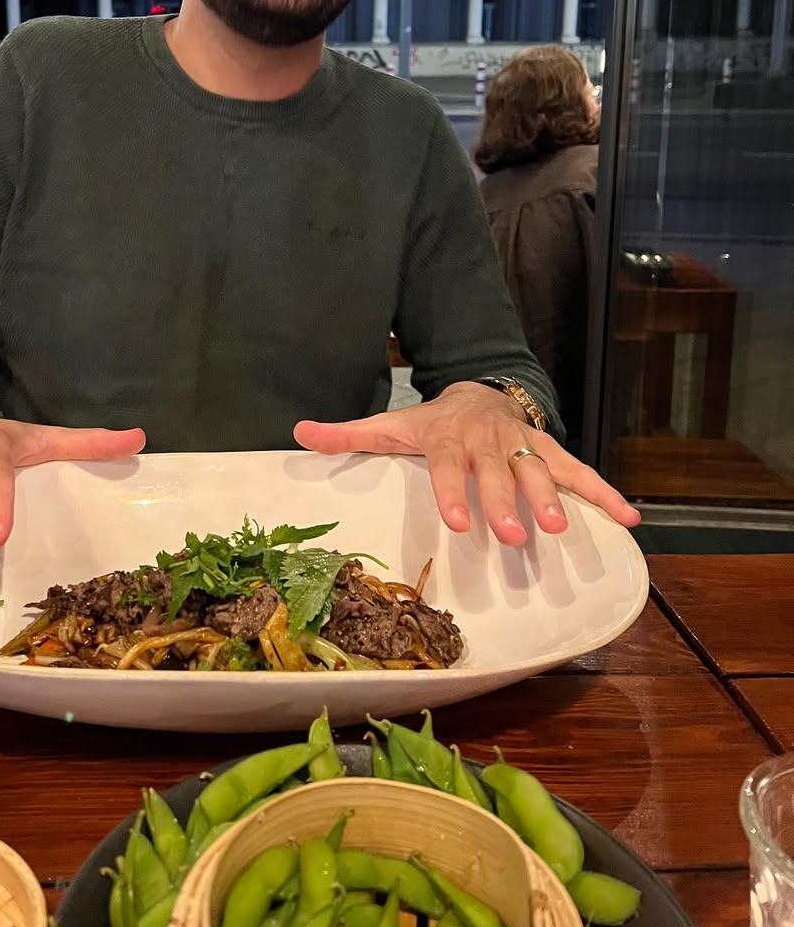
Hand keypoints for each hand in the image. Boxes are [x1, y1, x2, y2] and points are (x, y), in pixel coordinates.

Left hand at [294, 381, 639, 546]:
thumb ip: (347, 435)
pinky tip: (629, 520)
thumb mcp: (389, 426)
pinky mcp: (550, 452)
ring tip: (561, 529)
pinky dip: (605, 493)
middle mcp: (488, 441)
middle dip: (505, 501)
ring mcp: (523, 445)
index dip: (451, 491)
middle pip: (497, 471)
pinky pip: (580, 471)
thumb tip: (297, 433)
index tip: (453, 520)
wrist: (480, 391)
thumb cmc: (430, 423)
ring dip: (552, 498)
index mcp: (447, 438)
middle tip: (512, 534)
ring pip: (540, 470)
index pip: (446, 465)